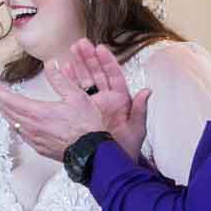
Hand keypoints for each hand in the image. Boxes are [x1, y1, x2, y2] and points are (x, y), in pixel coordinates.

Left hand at [0, 41, 134, 161]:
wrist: (92, 152)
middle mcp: (33, 127)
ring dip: (6, 113)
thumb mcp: (76, 96)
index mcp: (39, 112)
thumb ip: (60, 80)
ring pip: (13, 124)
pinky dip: (16, 125)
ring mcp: (35, 139)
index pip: (11, 101)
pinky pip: (22, 135)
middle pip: (8, 113)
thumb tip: (50, 65)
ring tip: (3, 106)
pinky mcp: (40, 148)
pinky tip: (18, 123)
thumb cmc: (86, 126)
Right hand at [51, 41, 149, 160]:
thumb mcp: (136, 130)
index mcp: (121, 101)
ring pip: (85, 81)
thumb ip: (140, 110)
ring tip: (70, 52)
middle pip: (97, 74)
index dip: (107, 62)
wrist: (110, 166)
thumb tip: (148, 92)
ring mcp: (94, 106)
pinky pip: (76, 94)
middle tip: (80, 45)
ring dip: (78, 66)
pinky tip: (63, 71)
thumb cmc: (126, 149)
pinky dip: (70, 82)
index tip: (99, 48)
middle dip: (88, 59)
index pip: (114, 76)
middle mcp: (107, 101)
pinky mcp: (83, 112)